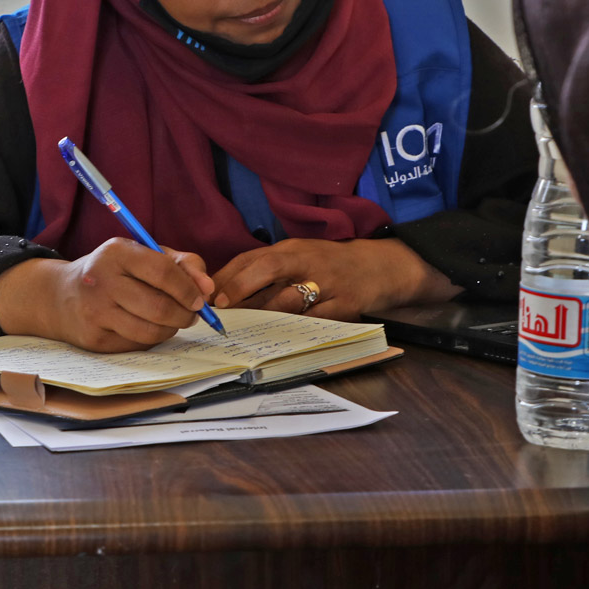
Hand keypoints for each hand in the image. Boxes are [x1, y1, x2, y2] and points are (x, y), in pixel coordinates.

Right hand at [0, 239, 214, 351]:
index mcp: (116, 252)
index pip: (163, 272)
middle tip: (191, 315)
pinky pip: (137, 345)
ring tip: (172, 322)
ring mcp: (95, 312)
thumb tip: (208, 289)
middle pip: (159, 307)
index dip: (189, 289)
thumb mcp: (144, 255)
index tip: (201, 299)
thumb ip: (182, 264)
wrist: (61, 296)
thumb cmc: (115, 272)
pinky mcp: (93, 338)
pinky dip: (151, 340)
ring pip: (150, 331)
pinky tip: (148, 328)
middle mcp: (102, 280)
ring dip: (171, 330)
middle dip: (185, 315)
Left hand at [209, 237, 457, 320]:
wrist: (378, 269)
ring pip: (289, 301)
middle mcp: (309, 261)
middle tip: (221, 310)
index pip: (255, 257)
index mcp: (293, 248)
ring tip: (242, 330)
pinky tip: (276, 340)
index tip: (210, 295)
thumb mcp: (295, 255)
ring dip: (262, 316)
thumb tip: (217, 288)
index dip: (231, 276)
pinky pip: (314, 324)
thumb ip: (260, 267)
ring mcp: (328, 285)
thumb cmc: (325, 264)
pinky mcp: (344, 308)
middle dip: (242, 288)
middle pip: (270, 269)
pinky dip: (294, 332)